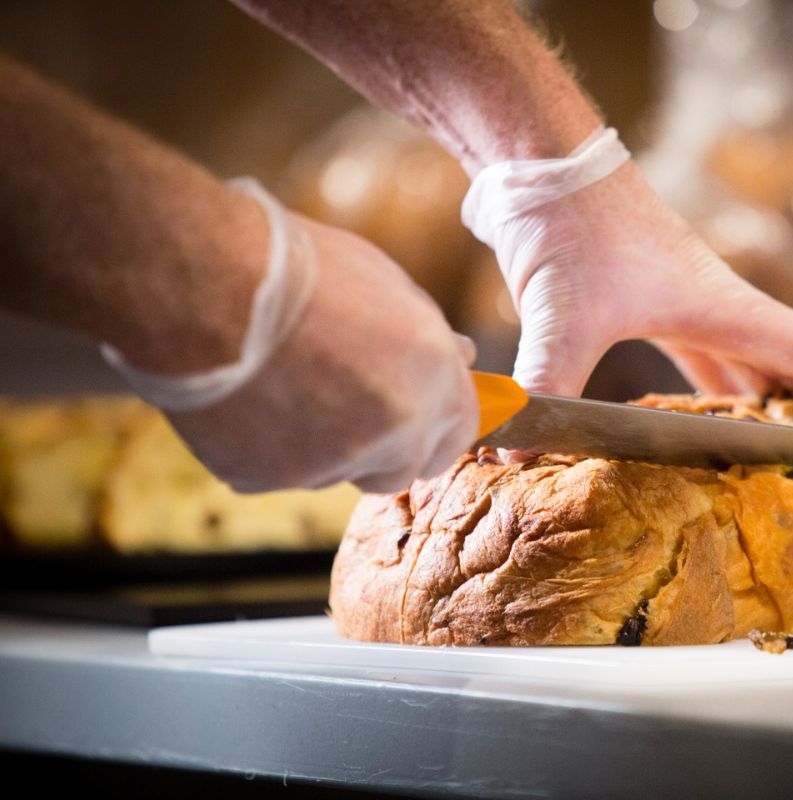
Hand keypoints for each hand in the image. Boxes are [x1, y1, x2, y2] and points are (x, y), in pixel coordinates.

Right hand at [143, 212, 478, 493]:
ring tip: (282, 382)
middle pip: (402, 470)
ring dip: (322, 446)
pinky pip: (275, 475)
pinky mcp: (267, 479)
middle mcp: (393, 428)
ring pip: (335, 473)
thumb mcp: (381, 281)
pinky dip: (264, 447)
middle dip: (384, 450)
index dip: (435, 425)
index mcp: (431, 375)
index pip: (459, 431)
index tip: (415, 417)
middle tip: (345, 407)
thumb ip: (426, 335)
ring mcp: (331, 461)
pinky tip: (245, 396)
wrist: (201, 279)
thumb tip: (460, 358)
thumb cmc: (293, 265)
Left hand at [482, 156, 792, 438]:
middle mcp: (714, 303)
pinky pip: (696, 358)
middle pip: (791, 363)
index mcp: (721, 303)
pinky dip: (710, 392)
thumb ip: (547, 384)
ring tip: (787, 456)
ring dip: (770, 405)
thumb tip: (516, 449)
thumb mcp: (562, 311)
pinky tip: (699, 423)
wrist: (541, 163)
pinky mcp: (642, 303)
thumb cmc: (570, 221)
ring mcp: (681, 302)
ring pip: (745, 363)